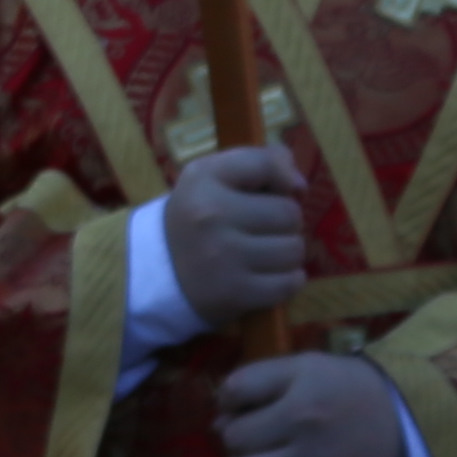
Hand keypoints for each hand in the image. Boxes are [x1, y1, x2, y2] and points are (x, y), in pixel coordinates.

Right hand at [161, 144, 308, 328]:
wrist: (156, 271)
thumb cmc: (197, 217)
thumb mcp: (214, 175)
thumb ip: (260, 162)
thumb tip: (299, 185)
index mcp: (204, 180)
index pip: (267, 165)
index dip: (283, 178)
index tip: (277, 191)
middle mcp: (212, 216)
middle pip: (290, 214)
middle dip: (285, 222)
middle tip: (263, 229)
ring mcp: (223, 258)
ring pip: (293, 250)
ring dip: (287, 253)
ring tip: (264, 253)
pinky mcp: (233, 293)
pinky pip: (288, 284)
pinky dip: (287, 281)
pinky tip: (270, 276)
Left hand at [215, 352, 409, 456]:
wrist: (403, 419)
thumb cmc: (348, 388)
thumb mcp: (309, 365)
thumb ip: (261, 380)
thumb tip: (218, 420)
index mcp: (301, 380)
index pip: (237, 388)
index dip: (226, 398)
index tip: (237, 403)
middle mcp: (304, 420)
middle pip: (237, 436)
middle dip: (234, 435)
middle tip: (250, 433)